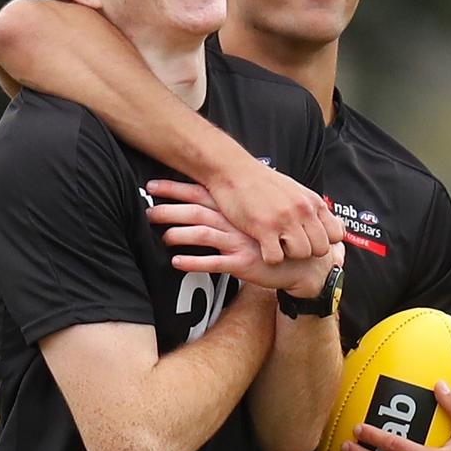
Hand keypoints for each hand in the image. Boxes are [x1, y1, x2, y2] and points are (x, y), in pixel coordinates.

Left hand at [146, 180, 343, 292]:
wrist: (302, 262)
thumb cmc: (272, 239)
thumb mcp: (252, 218)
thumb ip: (231, 208)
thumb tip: (203, 196)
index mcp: (235, 209)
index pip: (200, 193)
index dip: (175, 189)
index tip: (152, 186)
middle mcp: (236, 222)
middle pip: (197, 211)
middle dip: (170, 209)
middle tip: (148, 210)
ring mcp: (239, 242)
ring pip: (204, 234)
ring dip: (180, 234)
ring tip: (162, 236)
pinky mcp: (243, 264)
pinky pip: (215, 263)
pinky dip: (195, 262)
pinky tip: (177, 263)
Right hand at [201, 157, 344, 263]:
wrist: (232, 170)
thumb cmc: (259, 181)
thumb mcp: (294, 190)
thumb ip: (309, 207)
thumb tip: (323, 222)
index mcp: (312, 202)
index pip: (336, 234)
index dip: (323, 241)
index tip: (309, 241)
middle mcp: (302, 210)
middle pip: (320, 249)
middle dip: (305, 251)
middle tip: (288, 244)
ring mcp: (284, 219)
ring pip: (301, 254)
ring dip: (287, 254)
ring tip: (274, 243)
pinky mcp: (263, 228)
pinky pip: (276, 258)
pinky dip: (268, 257)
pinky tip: (261, 246)